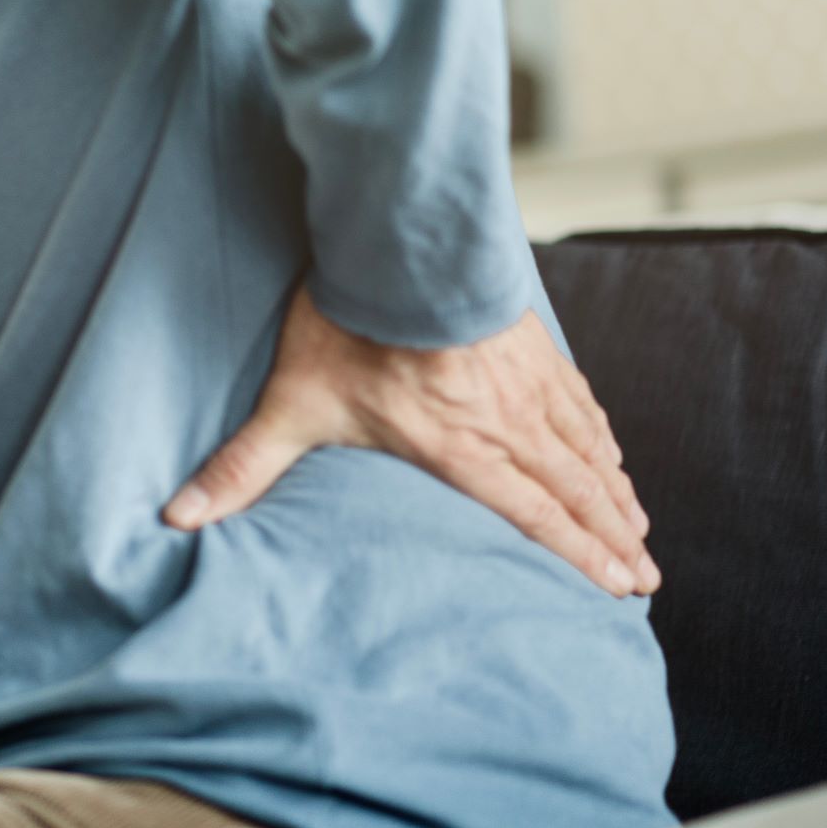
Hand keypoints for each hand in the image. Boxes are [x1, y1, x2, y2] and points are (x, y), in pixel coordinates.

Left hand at [161, 285, 657, 597]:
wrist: (397, 238)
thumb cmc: (345, 325)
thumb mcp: (289, 403)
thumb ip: (241, 467)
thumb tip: (179, 514)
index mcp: (459, 448)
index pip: (530, 516)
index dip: (577, 557)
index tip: (618, 589)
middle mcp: (505, 421)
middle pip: (572, 491)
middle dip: (612, 539)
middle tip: (647, 580)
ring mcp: (524, 379)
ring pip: (585, 447)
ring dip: (615, 491)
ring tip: (641, 529)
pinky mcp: (529, 341)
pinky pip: (579, 398)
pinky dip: (602, 432)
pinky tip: (613, 450)